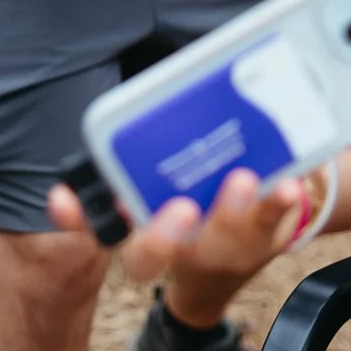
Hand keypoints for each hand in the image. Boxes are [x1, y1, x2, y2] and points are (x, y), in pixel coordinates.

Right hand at [45, 167, 305, 285]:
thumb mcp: (159, 179)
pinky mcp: (258, 243)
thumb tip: (165, 85)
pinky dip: (279, 204)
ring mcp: (214, 249)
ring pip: (216, 244)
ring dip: (231, 215)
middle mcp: (171, 246)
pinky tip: (288, 183)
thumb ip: (151, 144)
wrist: (225, 265)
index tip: (62, 197)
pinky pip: (270, 227)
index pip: (94, 226)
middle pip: (147, 257)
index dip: (76, 217)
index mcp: (136, 226)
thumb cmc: (187, 201)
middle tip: (180, 207)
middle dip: (159, 235)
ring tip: (244, 181)